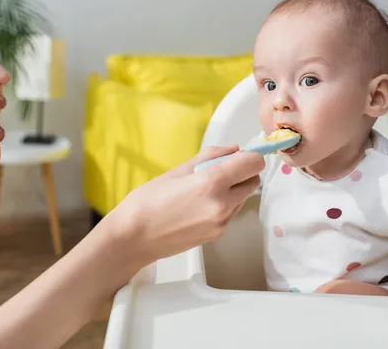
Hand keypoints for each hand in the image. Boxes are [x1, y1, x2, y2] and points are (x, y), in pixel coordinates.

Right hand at [113, 145, 263, 264]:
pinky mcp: (217, 234)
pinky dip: (224, 204)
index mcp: (212, 183)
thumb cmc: (147, 203)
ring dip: (234, 189)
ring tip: (203, 189)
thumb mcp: (178, 170)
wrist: (133, 238)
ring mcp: (221, 222)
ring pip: (244, 197)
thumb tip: (234, 149)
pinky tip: (200, 204)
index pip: (253, 164)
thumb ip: (211, 156)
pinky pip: (232, 212)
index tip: (238, 155)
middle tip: (219, 170)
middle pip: (254, 181)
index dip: (249, 156)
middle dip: (243, 172)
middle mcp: (222, 204)